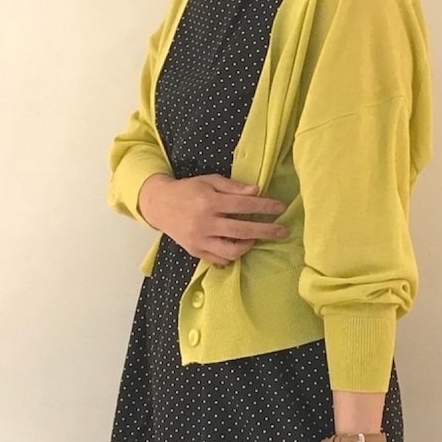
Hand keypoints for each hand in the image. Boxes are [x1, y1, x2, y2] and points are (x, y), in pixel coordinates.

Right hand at [138, 173, 286, 264]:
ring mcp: (199, 240)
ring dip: (248, 246)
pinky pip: (220, 259)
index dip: (264, 207)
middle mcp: (204, 223)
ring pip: (232, 251)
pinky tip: (237, 246)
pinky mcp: (195, 251)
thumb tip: (257, 191)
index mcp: (209, 202)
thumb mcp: (209, 181)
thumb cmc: (188, 190)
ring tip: (254, 238)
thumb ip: (233, 187)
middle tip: (282, 231)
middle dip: (266, 231)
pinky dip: (232, 255)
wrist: (159, 204)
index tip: (280, 208)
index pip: (243, 205)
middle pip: (242, 230)